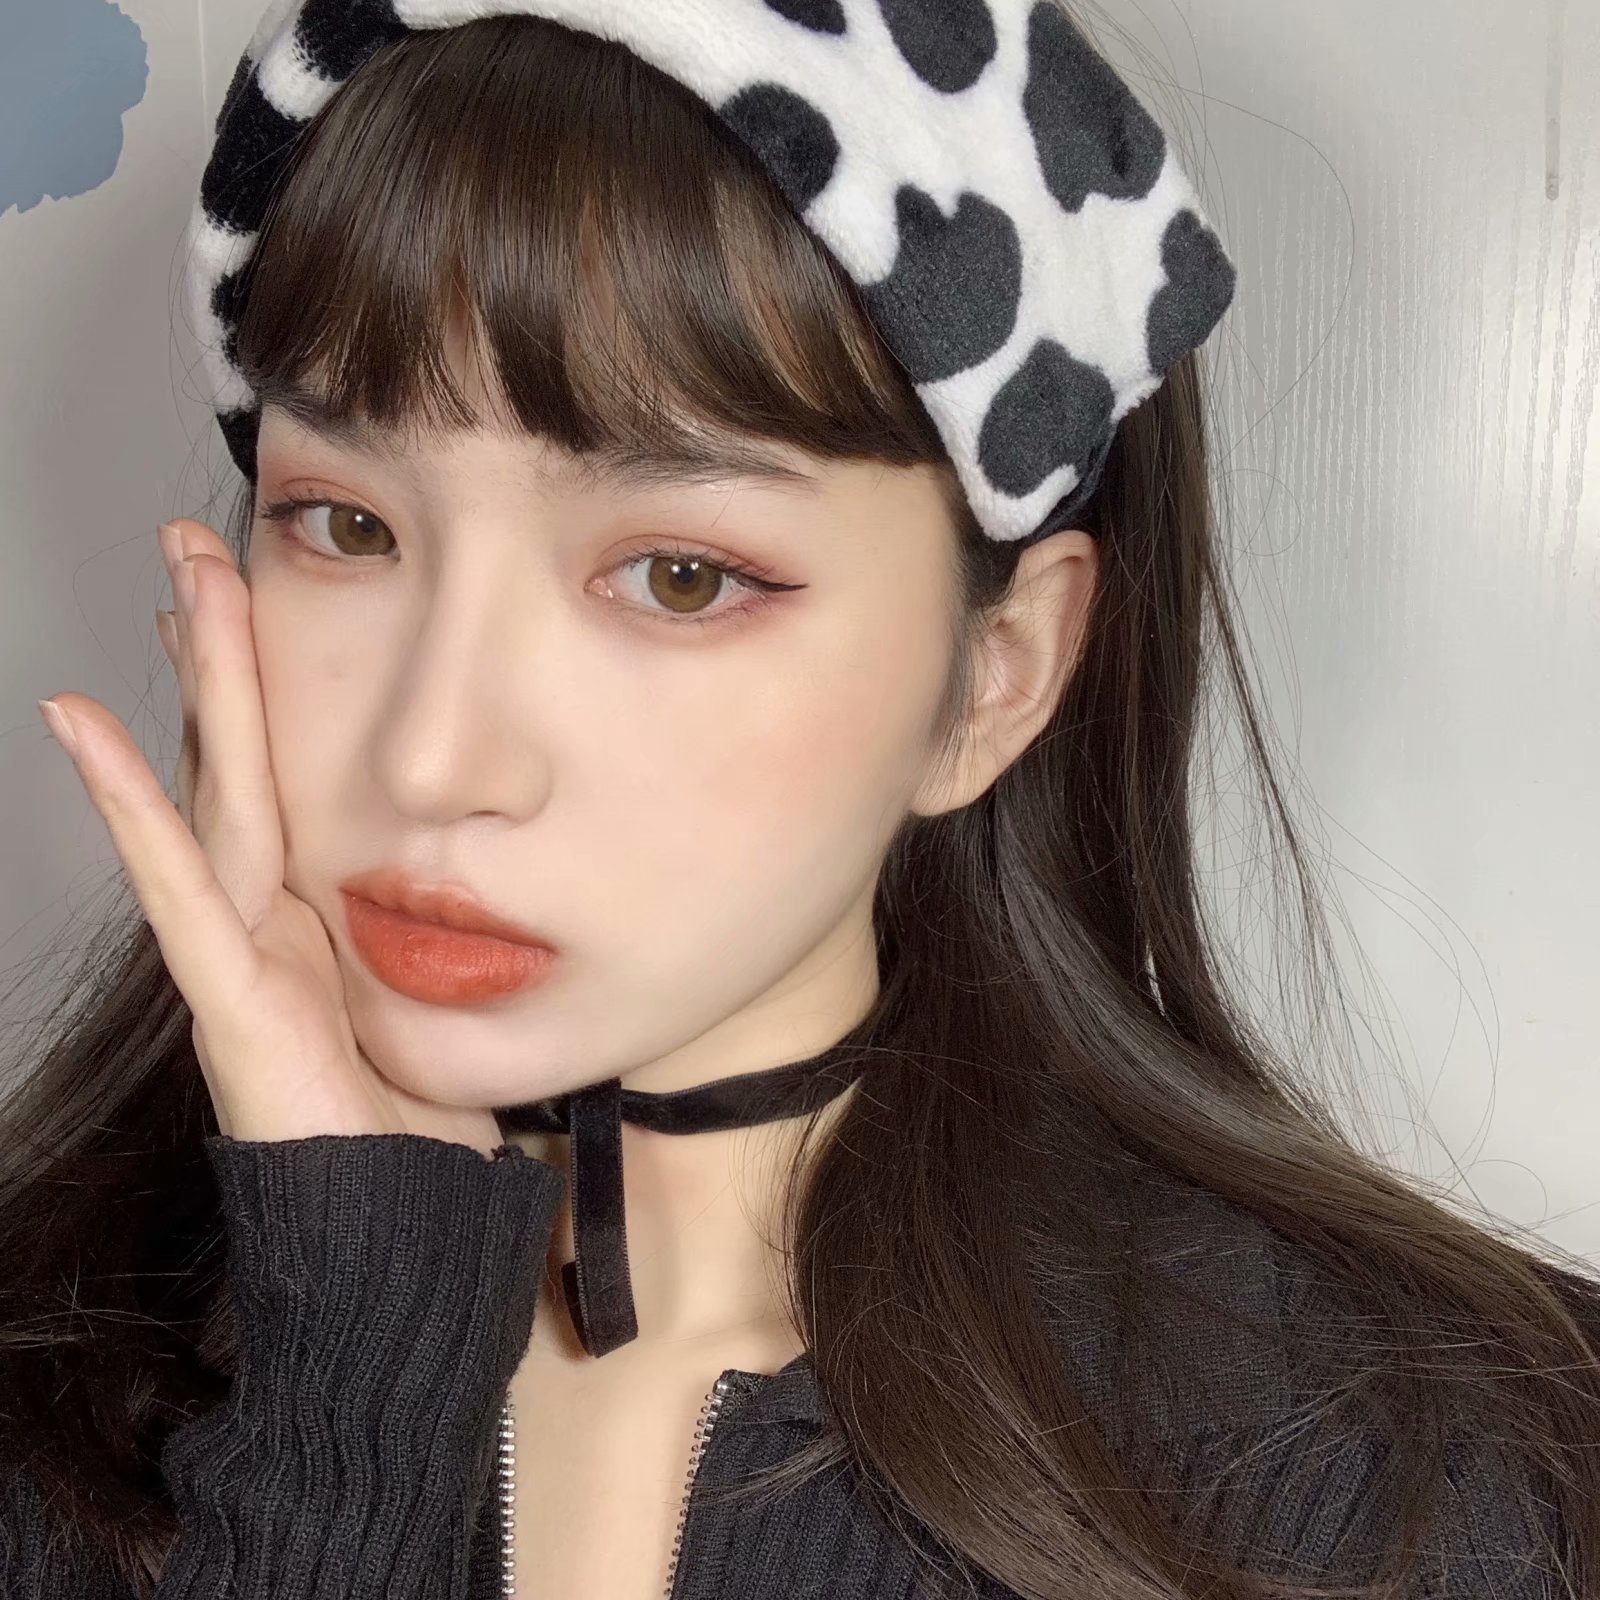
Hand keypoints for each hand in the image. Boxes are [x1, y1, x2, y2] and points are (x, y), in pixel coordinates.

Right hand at [37, 519, 505, 1157]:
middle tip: (196, 547)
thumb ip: (436, 932)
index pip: (278, 778)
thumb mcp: (437, 1000)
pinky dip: (133, 808)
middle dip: (220, 652)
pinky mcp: (230, 998)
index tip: (250, 599)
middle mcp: (266, 919)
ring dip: (199, 682)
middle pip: (239, 759)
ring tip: (177, 579)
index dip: (261, 690)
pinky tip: (85, 728)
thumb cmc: (422, 1133)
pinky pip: (180, 887)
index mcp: (313, 914)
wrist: (400, 1234)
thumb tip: (474, 875)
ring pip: (214, 791)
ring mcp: (238, 952)